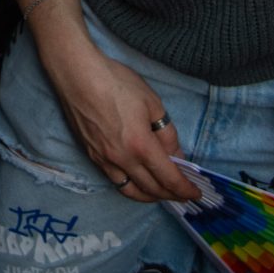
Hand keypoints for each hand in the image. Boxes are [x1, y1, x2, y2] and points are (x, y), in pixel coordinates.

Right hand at [39, 34, 198, 202]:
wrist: (77, 75)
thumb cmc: (117, 83)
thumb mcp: (152, 103)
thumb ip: (167, 133)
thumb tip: (176, 155)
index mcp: (141, 146)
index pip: (169, 177)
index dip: (184, 189)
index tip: (196, 193)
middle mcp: (122, 159)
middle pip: (151, 188)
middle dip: (171, 195)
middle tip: (183, 195)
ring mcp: (104, 160)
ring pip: (130, 191)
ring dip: (150, 197)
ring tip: (161, 194)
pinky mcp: (92, 156)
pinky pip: (115, 181)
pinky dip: (130, 187)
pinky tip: (136, 182)